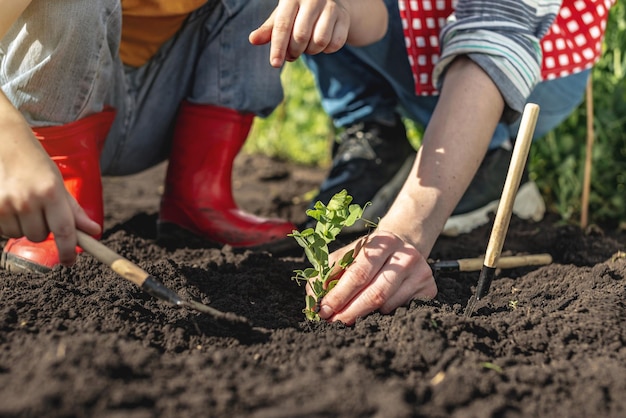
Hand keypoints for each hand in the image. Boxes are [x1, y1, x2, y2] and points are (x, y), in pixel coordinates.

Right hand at [0, 107, 99, 265]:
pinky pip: (3, 231)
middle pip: (40, 237)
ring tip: (24, 205)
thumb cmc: (37, 165)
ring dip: (25, 227)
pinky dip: (9, 224)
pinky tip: (11, 206)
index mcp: (51, 193)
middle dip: (44, 230)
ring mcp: (6, 204)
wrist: (6, 144)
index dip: (68, 251)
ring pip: (21, 235)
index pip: (64, 232)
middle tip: (41, 211)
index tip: (70, 262)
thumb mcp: (59, 185)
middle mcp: (28, 200)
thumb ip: (75, 211)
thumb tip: (94, 232)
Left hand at [249, 0, 351, 67]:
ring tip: (307, 46)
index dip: (278, 47)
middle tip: (292, 54)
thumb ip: (268, 29)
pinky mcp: (344, 17)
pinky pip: (334, 44)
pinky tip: (322, 43)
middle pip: (301, 36)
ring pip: (319, 41)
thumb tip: (253, 40)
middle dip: (295, 51)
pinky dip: (326, 50)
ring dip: (311, 51)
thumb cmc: (298, 11)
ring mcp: (330, 6)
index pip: (282, 25)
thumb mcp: (282, 17)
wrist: (329, 0)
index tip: (275, 64)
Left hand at [310, 230, 437, 324]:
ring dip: (364, 314)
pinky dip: (383, 312)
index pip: (358, 273)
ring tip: (349, 315)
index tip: (323, 310)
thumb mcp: (349, 254)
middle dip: (349, 311)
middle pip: (374, 293)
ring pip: (387, 304)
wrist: (405, 243)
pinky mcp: (429, 288)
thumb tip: (314, 299)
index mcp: (382, 242)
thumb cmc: (371, 254)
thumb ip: (328, 272)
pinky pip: (400, 310)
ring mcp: (421, 272)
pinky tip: (376, 308)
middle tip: (332, 322)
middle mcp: (405, 256)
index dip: (339, 294)